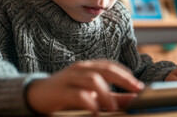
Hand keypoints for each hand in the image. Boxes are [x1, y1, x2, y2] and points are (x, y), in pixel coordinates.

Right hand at [26, 60, 143, 114]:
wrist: (36, 95)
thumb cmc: (67, 93)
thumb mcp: (92, 94)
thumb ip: (113, 96)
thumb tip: (134, 98)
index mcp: (89, 67)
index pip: (111, 66)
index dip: (127, 74)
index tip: (139, 86)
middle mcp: (81, 69)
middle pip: (106, 69)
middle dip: (123, 78)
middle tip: (135, 90)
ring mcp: (70, 78)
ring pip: (93, 79)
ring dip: (106, 93)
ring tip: (113, 107)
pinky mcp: (61, 91)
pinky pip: (77, 94)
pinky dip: (89, 102)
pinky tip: (96, 111)